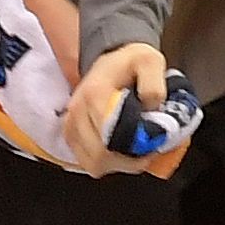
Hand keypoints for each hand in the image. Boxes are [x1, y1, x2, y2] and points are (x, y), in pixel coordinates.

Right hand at [61, 41, 188, 174]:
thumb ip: (154, 86)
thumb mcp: (151, 62)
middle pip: (101, 155)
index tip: (152, 143)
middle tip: (147, 151)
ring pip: (94, 163)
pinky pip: (87, 163)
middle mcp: (77, 110)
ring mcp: (70, 124)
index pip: (110, 134)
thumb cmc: (132, 63)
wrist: (111, 60)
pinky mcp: (70, 135)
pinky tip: (119, 152)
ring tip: (134, 151)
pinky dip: (106, 164)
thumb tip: (152, 112)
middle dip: (128, 159)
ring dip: (117, 164)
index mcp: (95, 92)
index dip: (135, 145)